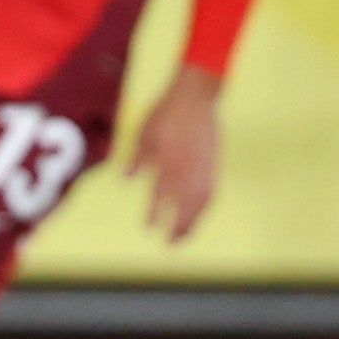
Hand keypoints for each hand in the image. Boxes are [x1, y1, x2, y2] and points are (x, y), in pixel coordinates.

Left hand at [130, 62, 225, 242]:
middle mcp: (187, 168)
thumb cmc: (166, 112)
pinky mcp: (213, 162)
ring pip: (200, 202)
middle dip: (178, 227)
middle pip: (184, 206)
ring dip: (194, 221)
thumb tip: (125, 179)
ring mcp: (203, 166)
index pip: (160, 195)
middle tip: (170, 243)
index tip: (148, 227)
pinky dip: (205, 206)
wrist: (196, 95)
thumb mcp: (144, 133)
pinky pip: (211, 191)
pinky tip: (200, 212)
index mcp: (168, 161)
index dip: (154, 213)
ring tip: (186, 234)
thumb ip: (136, 158)